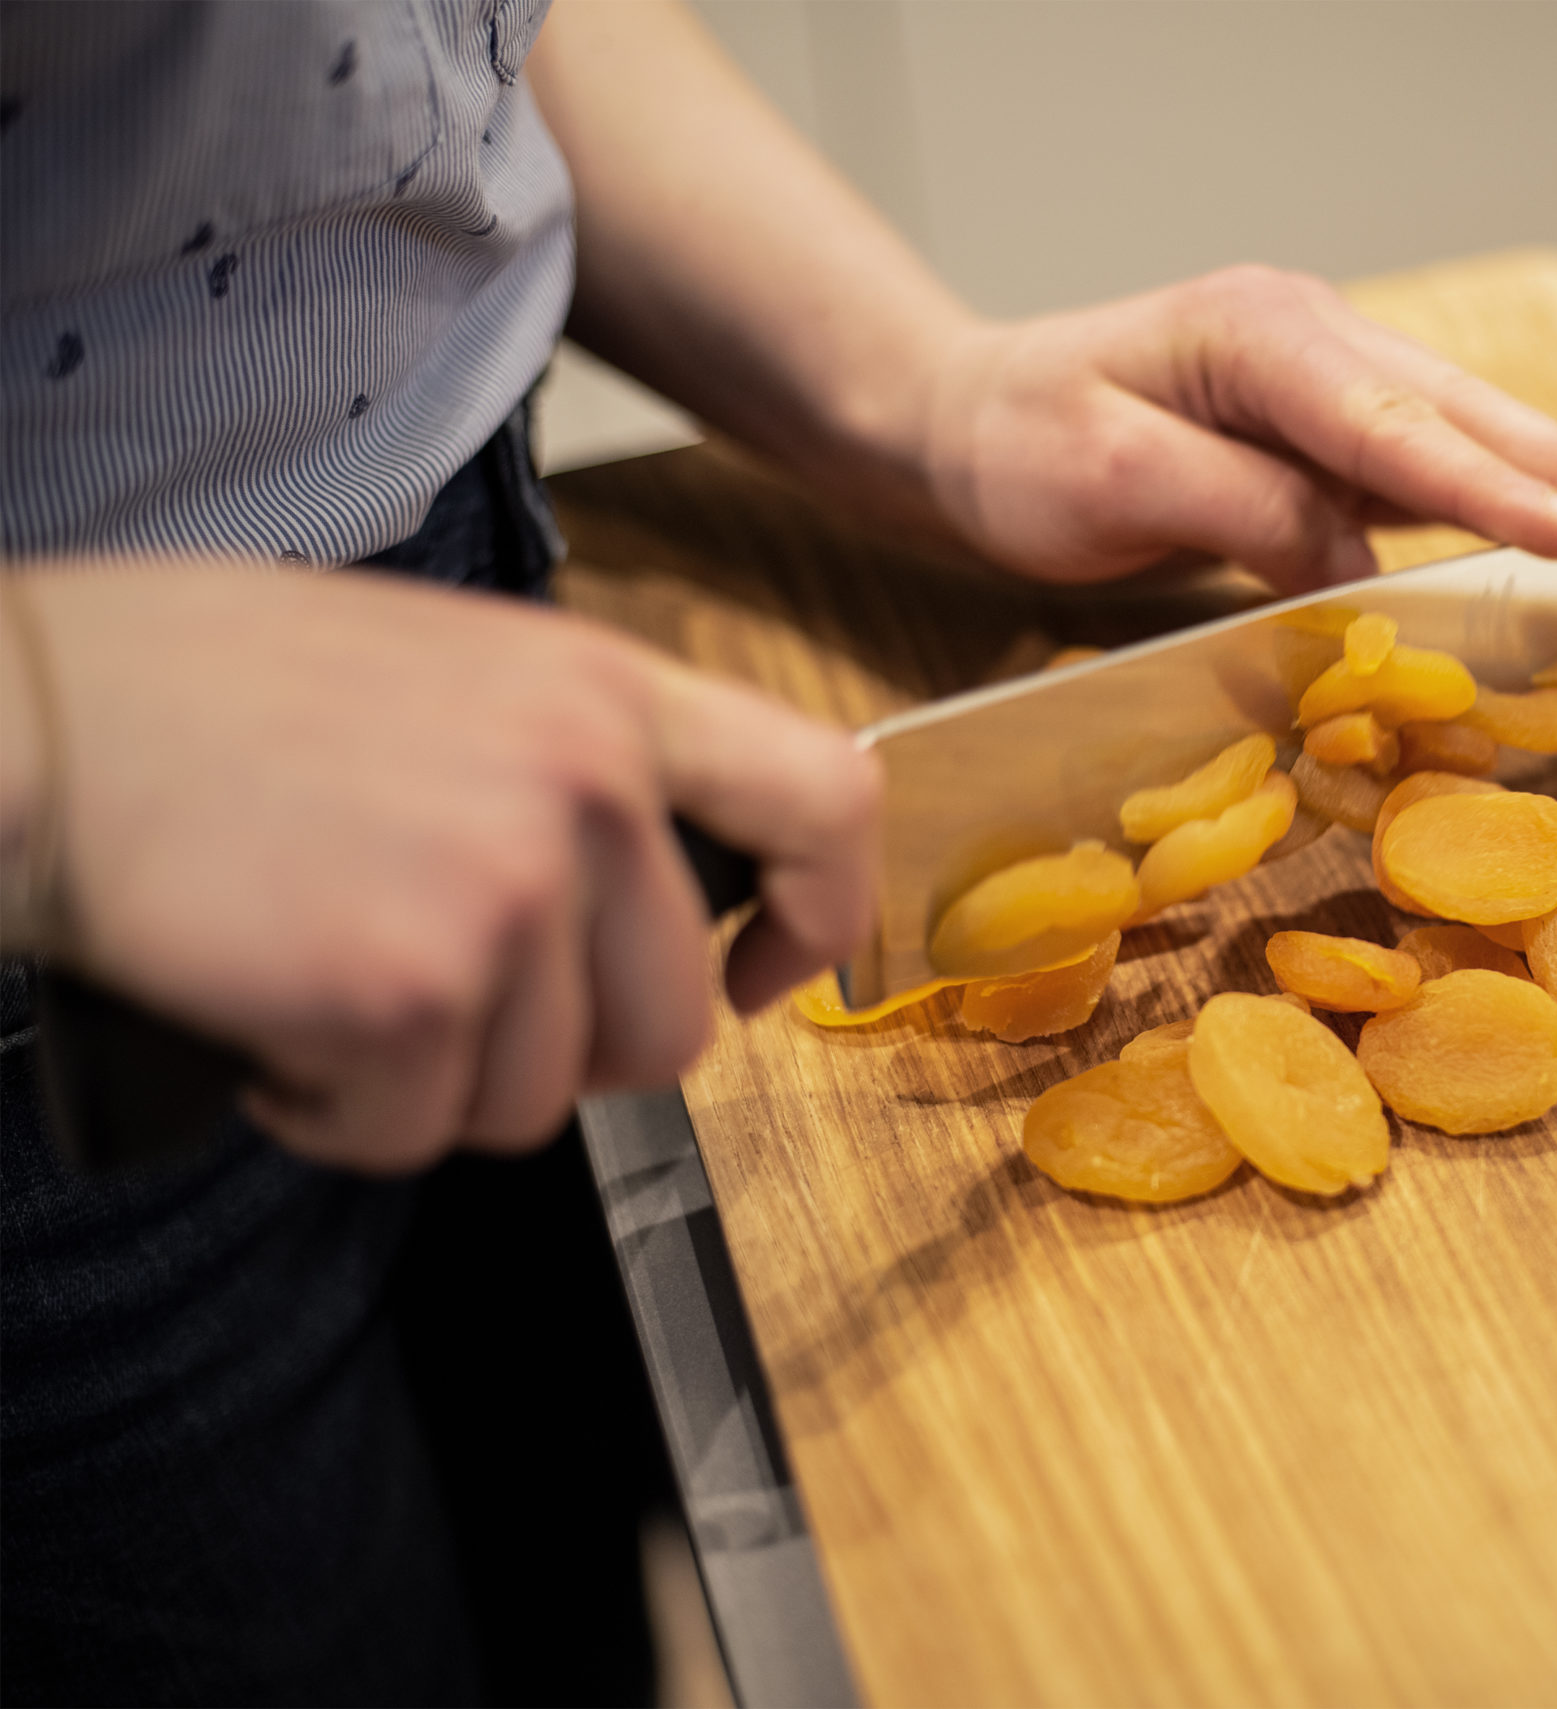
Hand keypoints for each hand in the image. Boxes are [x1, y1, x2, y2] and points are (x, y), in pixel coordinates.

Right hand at [9, 566, 878, 1172]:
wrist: (16, 721)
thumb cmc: (188, 688)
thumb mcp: (437, 667)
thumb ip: (567, 761)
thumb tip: (641, 890)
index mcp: (605, 686)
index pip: (828, 798)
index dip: (819, 915)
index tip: (764, 973)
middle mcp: (586, 779)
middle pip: (672, 1021)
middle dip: (561, 1054)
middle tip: (445, 1012)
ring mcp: (508, 884)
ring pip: (546, 1094)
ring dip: (432, 1082)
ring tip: (327, 987)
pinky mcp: (412, 987)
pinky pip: (418, 1131)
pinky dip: (336, 1113)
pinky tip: (271, 1027)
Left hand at [919, 266, 1556, 593]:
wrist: (971, 421)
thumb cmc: (1021, 449)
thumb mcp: (1104, 480)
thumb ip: (1237, 511)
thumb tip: (1357, 563)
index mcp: (1257, 335)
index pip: (1391, 424)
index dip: (1490, 487)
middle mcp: (1311, 339)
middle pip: (1463, 414)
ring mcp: (1328, 379)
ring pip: (1470, 433)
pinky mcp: (1330, 429)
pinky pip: (1437, 465)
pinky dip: (1517, 495)